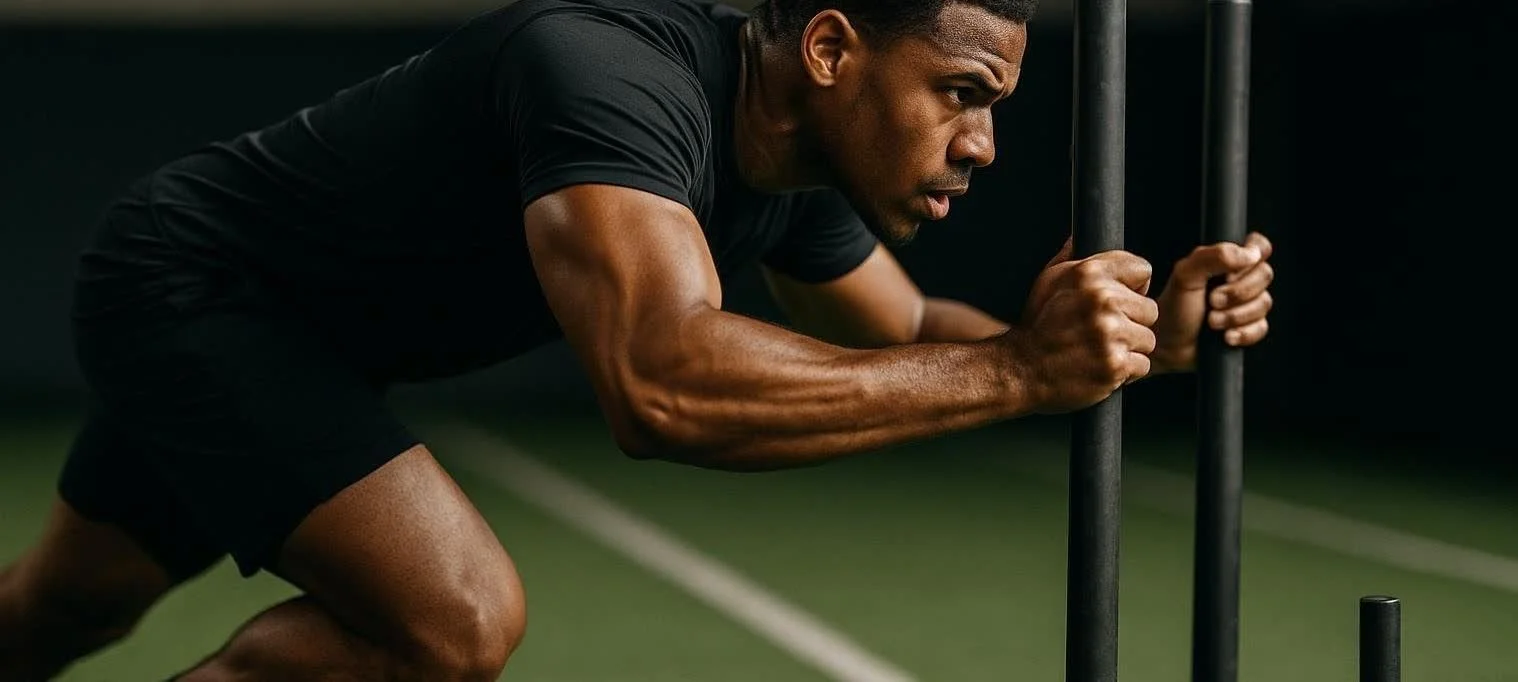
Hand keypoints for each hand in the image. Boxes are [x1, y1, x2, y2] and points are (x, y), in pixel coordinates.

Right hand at [1005, 251, 1159, 413]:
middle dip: (1132, 321)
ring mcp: (1110, 333)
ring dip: (1129, 348)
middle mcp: (1102, 300)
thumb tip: (1078, 236)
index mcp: (1088, 274)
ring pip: (1148, 339)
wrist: (1021, 370)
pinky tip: (1101, 365)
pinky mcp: (1115, 363)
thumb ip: (1069, 258)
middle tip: (1103, 331)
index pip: (1142, 269)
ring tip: (1100, 349)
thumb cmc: (1036, 326)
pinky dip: (1125, 370)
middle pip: (1150, 308)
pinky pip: (1142, 364)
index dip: (1133, 287)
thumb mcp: (1047, 282)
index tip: (1118, 300)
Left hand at [1152, 232, 1274, 373]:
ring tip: (1212, 321)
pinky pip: (1261, 327)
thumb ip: (1214, 256)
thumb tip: (1251, 254)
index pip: (1258, 246)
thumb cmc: (1173, 308)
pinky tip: (1226, 337)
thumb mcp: (1186, 276)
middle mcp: (1239, 279)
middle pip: (1265, 274)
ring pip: (1264, 303)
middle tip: (1212, 301)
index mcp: (1225, 261)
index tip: (1229, 273)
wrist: (1167, 346)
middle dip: (1237, 292)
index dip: (1252, 257)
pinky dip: (1243, 333)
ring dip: (1236, 315)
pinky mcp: (1249, 327)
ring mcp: (1246, 304)